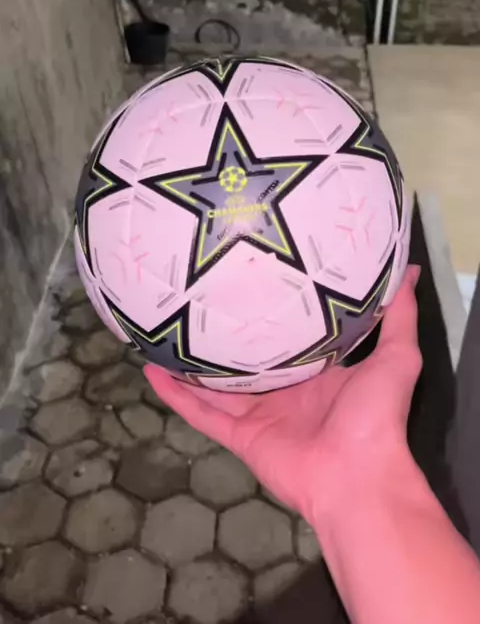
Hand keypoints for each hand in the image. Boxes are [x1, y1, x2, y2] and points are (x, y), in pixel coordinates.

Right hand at [145, 265, 421, 522]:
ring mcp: (259, 416)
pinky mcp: (240, 436)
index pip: (288, 339)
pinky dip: (177, 395)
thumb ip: (399, 317)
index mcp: (317, 375)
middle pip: (245, 362)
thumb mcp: (397, 357)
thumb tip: (408, 271)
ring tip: (164, 331)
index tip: (250, 280)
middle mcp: (285, 392)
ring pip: (215, 386)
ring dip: (189, 364)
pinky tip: (151, 370)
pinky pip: (202, 413)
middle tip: (197, 300)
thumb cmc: (375, 416)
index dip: (270, 313)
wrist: (357, 475)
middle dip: (224, 336)